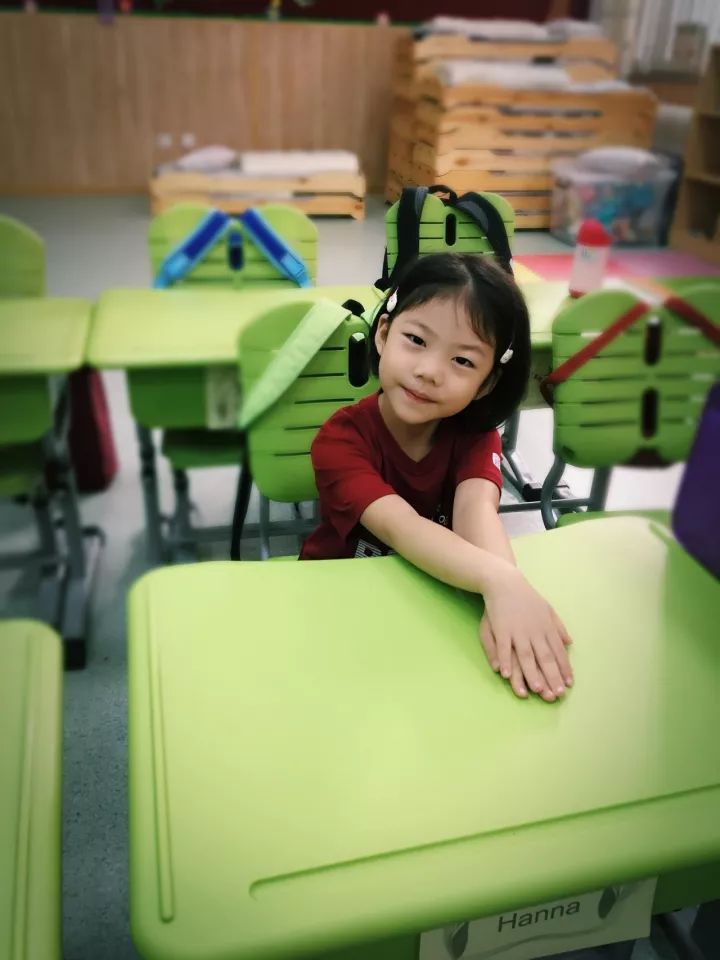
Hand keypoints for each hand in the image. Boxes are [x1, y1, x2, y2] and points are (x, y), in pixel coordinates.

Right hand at [479, 568, 572, 701]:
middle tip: (557, 694)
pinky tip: (506, 674)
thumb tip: (570, 643)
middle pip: (545, 657)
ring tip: (537, 689)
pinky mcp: (501, 628)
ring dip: (532, 673)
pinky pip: (503, 648)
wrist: (504, 582)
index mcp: (546, 627)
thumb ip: (558, 627)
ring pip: (526, 655)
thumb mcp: (547, 609)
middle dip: (552, 676)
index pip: (558, 651)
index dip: (564, 668)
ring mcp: (517, 630)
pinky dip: (505, 661)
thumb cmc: (526, 597)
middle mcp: (534, 630)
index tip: (568, 684)